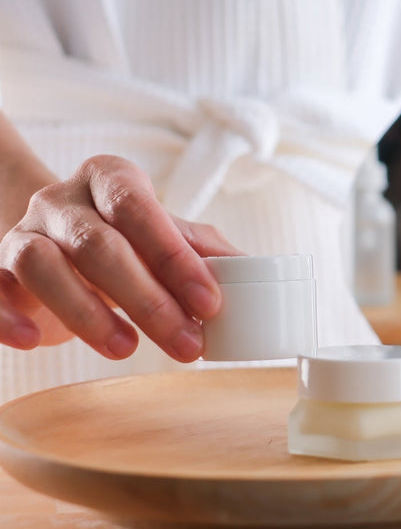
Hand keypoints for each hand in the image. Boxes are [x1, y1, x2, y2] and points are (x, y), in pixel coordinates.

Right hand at [0, 155, 241, 360]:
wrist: (54, 241)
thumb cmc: (123, 241)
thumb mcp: (164, 238)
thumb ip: (200, 252)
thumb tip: (249, 272)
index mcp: (110, 179)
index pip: (141, 210)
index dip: (175, 257)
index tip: (210, 304)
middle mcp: (60, 200)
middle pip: (100, 244)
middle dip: (147, 299)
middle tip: (186, 343)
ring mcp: (21, 232)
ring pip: (42, 265)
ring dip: (87, 312)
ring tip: (127, 349)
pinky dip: (6, 316)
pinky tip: (35, 340)